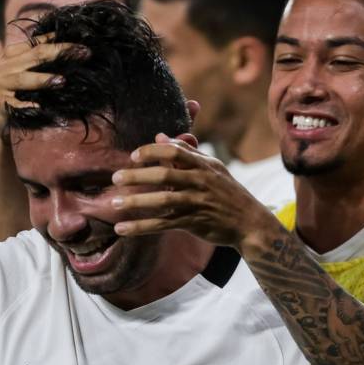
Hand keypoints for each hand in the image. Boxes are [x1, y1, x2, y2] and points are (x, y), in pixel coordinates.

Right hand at [0, 33, 86, 138]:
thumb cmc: (10, 96)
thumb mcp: (22, 74)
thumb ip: (36, 59)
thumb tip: (61, 43)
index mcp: (11, 55)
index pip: (36, 42)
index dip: (58, 40)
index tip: (81, 43)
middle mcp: (4, 66)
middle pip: (35, 55)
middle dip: (60, 52)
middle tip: (83, 53)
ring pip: (23, 78)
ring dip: (43, 79)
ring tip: (62, 81)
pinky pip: (14, 105)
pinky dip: (26, 106)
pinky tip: (39, 107)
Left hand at [109, 133, 273, 246]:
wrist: (249, 222)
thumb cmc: (226, 192)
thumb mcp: (211, 168)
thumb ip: (186, 152)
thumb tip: (160, 136)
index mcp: (203, 165)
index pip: (175, 151)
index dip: (152, 151)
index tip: (133, 156)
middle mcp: (200, 182)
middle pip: (164, 175)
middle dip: (137, 176)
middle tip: (115, 178)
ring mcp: (196, 203)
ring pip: (162, 201)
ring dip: (136, 202)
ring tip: (114, 203)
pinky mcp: (193, 223)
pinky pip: (162, 225)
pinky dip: (140, 227)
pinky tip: (122, 229)